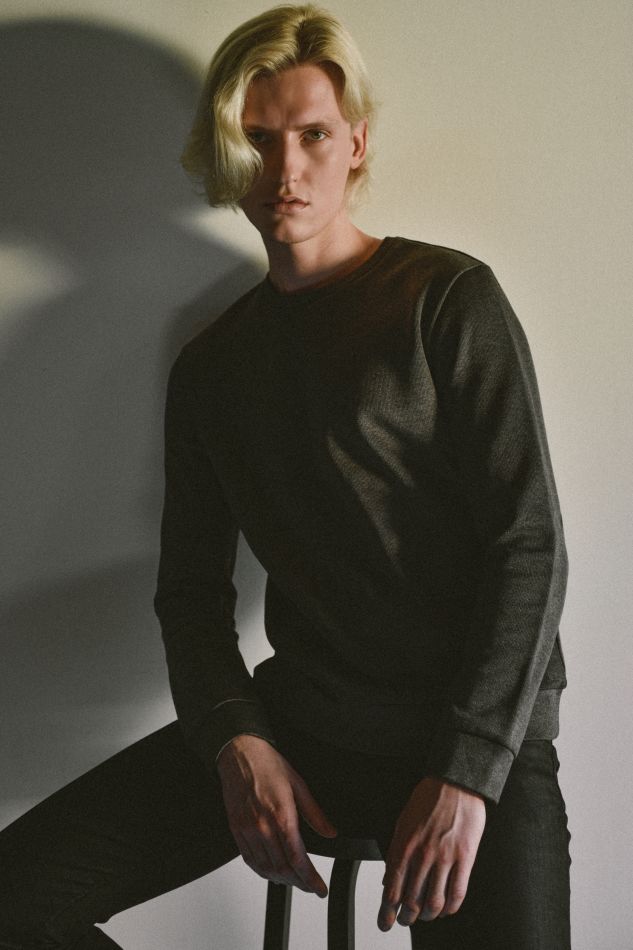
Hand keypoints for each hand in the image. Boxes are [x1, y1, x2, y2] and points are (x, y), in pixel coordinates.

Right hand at [216, 734, 337, 895]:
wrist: (238, 752)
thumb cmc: (267, 764)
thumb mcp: (298, 784)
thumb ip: (315, 813)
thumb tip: (330, 832)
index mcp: (281, 814)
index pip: (298, 858)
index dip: (310, 878)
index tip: (319, 888)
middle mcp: (263, 826)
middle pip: (282, 868)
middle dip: (299, 882)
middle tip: (310, 886)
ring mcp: (247, 829)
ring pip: (265, 868)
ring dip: (281, 880)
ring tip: (294, 881)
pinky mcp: (236, 829)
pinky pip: (249, 859)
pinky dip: (262, 871)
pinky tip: (271, 872)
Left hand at [378, 776, 485, 930]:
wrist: (455, 782)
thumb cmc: (428, 799)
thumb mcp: (403, 822)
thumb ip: (395, 851)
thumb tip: (388, 878)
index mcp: (404, 844)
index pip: (392, 888)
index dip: (388, 911)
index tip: (385, 922)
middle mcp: (423, 854)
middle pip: (412, 899)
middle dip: (407, 917)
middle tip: (406, 921)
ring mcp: (445, 857)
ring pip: (434, 901)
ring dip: (428, 915)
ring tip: (426, 917)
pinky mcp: (465, 857)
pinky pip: (458, 892)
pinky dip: (451, 908)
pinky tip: (447, 909)